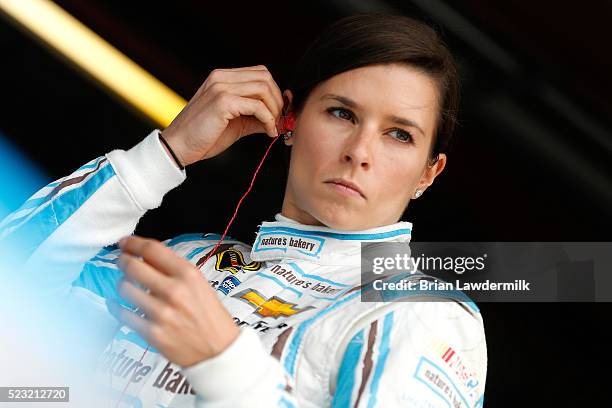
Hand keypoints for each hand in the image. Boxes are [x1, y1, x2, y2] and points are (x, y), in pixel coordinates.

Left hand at [107, 235, 238, 366]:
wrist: (218, 349)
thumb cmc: (210, 316)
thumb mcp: (199, 284)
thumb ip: (174, 270)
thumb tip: (146, 256)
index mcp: (188, 275)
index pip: (152, 249)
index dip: (133, 243)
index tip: (125, 242)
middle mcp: (174, 291)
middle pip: (133, 266)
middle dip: (123, 260)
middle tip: (122, 260)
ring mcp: (161, 313)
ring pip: (124, 288)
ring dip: (122, 284)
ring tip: (127, 285)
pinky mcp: (152, 333)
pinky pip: (123, 314)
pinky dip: (117, 306)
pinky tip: (118, 304)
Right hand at [162, 65, 285, 166]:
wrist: (178, 147)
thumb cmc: (204, 136)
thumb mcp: (236, 124)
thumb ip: (256, 117)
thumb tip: (279, 118)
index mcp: (223, 78)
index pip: (260, 73)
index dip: (275, 92)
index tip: (281, 113)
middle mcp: (221, 77)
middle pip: (265, 77)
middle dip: (278, 100)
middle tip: (281, 121)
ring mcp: (221, 87)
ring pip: (263, 88)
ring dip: (275, 109)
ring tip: (274, 127)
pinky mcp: (222, 101)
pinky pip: (257, 105)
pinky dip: (268, 119)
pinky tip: (269, 132)